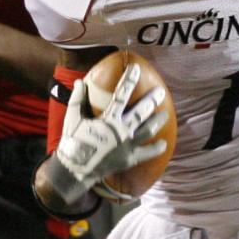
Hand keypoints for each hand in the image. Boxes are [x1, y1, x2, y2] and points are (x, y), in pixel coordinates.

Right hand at [53, 65, 168, 204]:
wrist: (75, 170)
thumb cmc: (73, 142)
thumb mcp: (72, 118)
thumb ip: (78, 99)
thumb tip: (80, 81)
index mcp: (108, 120)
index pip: (122, 95)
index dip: (129, 80)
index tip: (136, 68)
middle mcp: (121, 132)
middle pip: (141, 112)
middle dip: (152, 100)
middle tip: (161, 92)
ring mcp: (127, 146)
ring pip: (148, 130)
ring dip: (158, 121)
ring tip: (166, 114)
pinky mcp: (129, 159)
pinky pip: (147, 153)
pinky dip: (156, 149)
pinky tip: (164, 143)